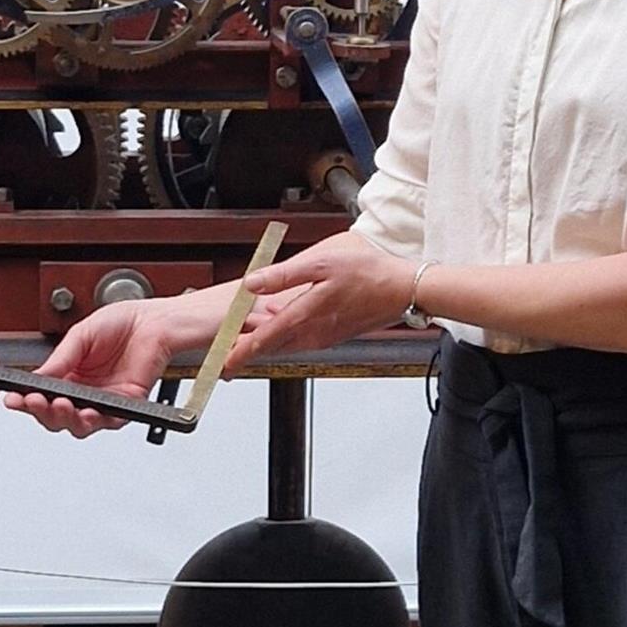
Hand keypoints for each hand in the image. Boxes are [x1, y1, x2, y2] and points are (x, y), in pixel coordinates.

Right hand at [5, 289, 226, 436]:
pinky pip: (107, 422)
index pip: (42, 395)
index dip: (26, 401)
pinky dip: (95, 421)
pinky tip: (87, 412)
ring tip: (61, 406)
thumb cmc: (122, 323)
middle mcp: (83, 392)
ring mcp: (103, 401)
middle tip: (37, 402)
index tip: (13, 400)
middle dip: (42, 413)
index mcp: (68, 374)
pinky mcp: (124, 407)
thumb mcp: (81, 335)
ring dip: (66, 419)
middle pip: (55, 416)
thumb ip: (60, 359)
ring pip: (77, 425)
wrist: (153, 323)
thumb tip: (38, 377)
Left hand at [227, 232, 415, 366]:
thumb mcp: (322, 263)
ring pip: (285, 345)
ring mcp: (323, 337)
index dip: (240, 352)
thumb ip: (283, 275)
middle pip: (271, 347)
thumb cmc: (368, 273)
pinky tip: (279, 328)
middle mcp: (312, 333)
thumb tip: (252, 282)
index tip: (222, 363)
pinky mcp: (332, 335)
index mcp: (305, 316)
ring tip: (243, 344)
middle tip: (224, 358)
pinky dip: (285, 338)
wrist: (404, 290)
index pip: (263, 339)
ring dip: (265, 345)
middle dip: (247, 353)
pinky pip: (301, 340)